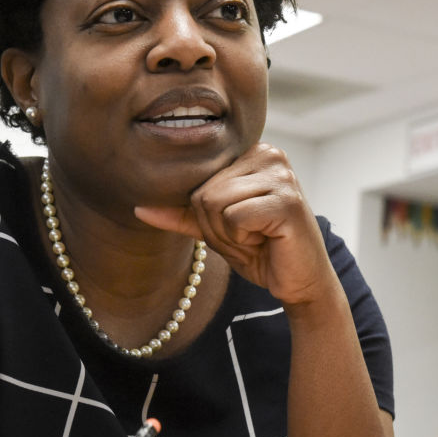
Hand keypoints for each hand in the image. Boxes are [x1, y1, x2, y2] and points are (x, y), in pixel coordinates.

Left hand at [135, 143, 339, 307]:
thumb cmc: (260, 250)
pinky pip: (234, 217)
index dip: (208, 215)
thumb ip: (181, 214)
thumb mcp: (214, 229)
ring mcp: (281, 176)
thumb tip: (137, 207)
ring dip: (229, 234)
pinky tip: (268, 240)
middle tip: (250, 236)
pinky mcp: (287, 201)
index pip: (198, 181)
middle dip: (217, 226)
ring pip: (215, 203)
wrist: (300, 283)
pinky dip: (243, 239)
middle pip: (204, 192)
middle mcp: (269, 154)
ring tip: (258, 237)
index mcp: (252, 153)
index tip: (240, 225)